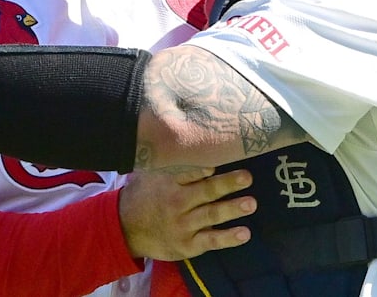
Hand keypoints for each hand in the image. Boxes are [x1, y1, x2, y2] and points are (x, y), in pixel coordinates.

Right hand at [118, 167, 255, 260]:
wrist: (125, 229)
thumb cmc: (143, 194)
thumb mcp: (148, 172)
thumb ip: (166, 157)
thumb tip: (181, 131)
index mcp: (168, 183)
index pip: (189, 172)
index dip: (204, 166)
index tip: (219, 159)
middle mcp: (177, 203)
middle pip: (205, 192)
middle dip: (227, 184)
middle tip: (247, 177)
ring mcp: (183, 225)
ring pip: (211, 215)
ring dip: (232, 209)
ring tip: (251, 203)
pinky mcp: (188, 245)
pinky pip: (211, 241)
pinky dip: (228, 238)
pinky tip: (245, 233)